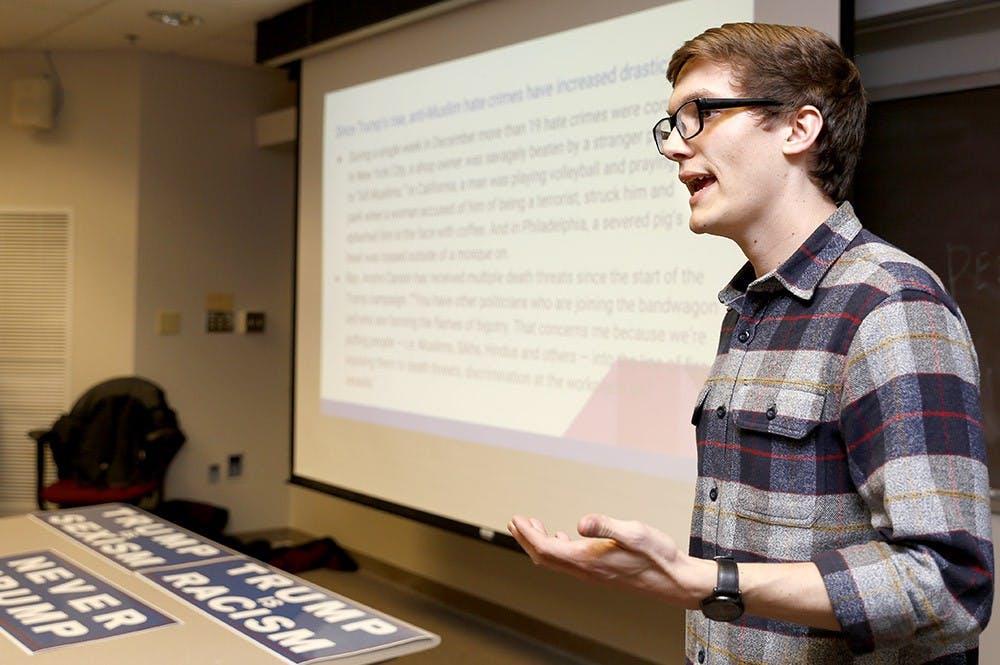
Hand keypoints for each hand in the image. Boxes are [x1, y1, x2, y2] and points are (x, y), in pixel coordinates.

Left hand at [508, 514, 711, 607]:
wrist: (675, 580)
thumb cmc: (657, 556)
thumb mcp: (634, 533)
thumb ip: (605, 526)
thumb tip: (581, 522)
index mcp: (588, 560)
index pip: (546, 549)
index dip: (528, 534)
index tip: (516, 519)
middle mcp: (586, 570)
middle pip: (545, 557)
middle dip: (527, 540)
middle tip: (516, 522)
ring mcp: (592, 573)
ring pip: (556, 561)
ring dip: (540, 544)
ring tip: (531, 527)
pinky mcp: (601, 571)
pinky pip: (569, 562)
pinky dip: (558, 548)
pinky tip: (562, 537)